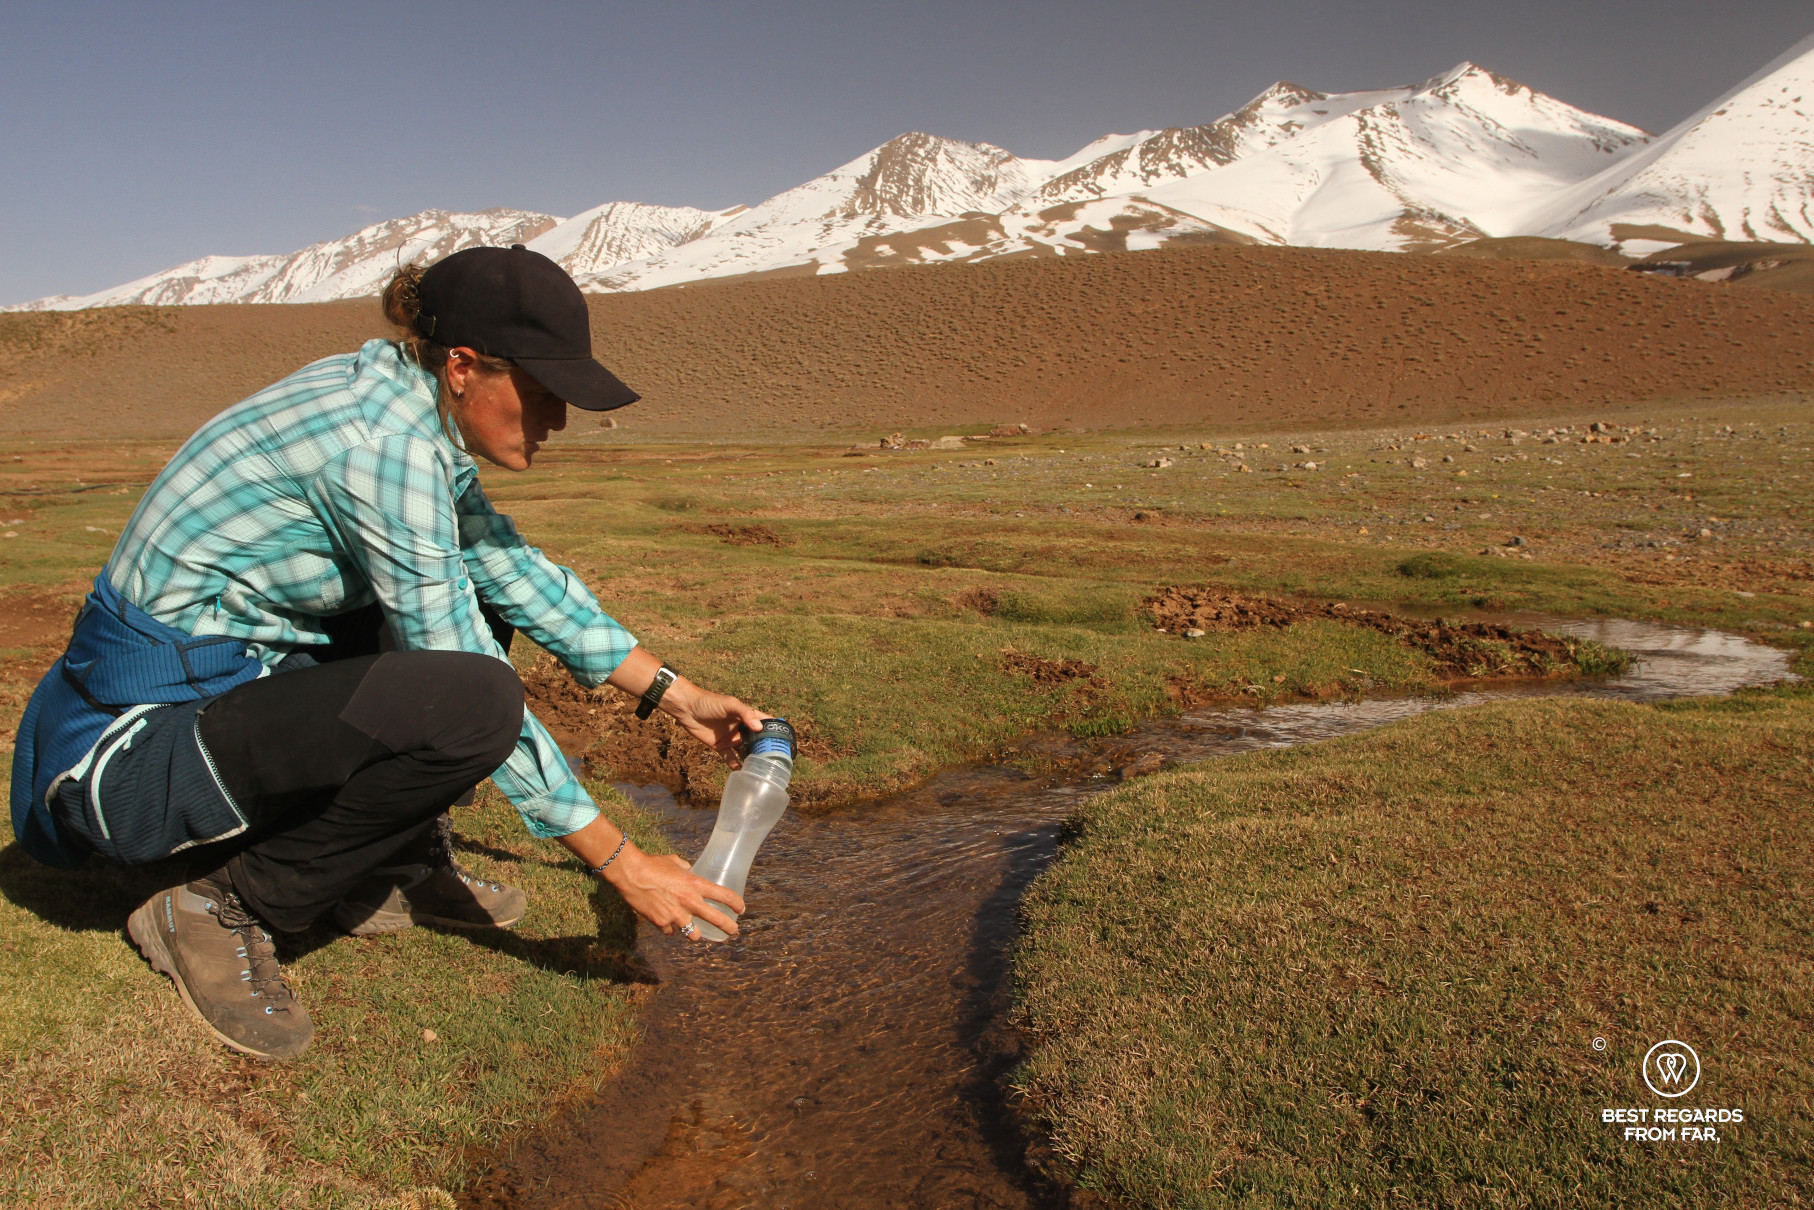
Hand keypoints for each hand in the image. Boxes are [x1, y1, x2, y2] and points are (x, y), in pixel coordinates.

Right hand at [604, 847, 744, 941]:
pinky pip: (671, 932)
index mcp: (696, 884)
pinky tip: (669, 924)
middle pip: (717, 920)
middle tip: (733, 931)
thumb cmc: (652, 864)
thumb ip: (685, 869)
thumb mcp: (675, 862)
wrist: (631, 874)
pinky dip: (671, 929)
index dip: (736, 904)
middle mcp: (690, 902)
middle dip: (728, 927)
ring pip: (694, 935)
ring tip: (696, 932)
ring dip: (695, 933)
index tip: (741, 909)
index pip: (724, 895)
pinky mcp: (661, 923)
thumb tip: (688, 870)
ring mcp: (676, 916)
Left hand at [662, 678, 771, 767]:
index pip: (765, 723)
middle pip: (757, 740)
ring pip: (745, 751)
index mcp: (746, 716)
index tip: (786, 740)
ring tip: (762, 770)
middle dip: (765, 749)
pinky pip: (730, 758)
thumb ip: (745, 714)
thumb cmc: (710, 702)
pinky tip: (743, 773)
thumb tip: (759, 728)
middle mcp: (741, 728)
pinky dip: (735, 766)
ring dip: (752, 759)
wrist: (687, 708)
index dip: (775, 730)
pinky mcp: (720, 746)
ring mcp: (731, 738)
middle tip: (776, 760)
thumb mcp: (729, 704)